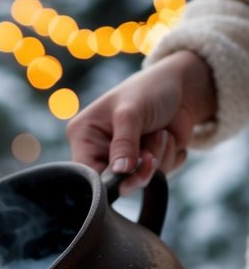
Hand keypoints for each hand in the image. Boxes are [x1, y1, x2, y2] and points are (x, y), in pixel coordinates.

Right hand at [67, 50, 216, 191]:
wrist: (183, 86)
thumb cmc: (150, 90)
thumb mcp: (131, 113)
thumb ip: (123, 143)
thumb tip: (119, 171)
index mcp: (85, 135)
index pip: (86, 171)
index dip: (105, 179)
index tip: (127, 173)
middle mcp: (100, 150)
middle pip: (114, 182)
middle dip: (138, 169)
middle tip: (150, 155)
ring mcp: (125, 159)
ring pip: (140, 180)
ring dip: (158, 159)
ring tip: (161, 132)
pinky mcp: (147, 164)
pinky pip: (159, 177)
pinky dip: (169, 159)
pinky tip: (168, 138)